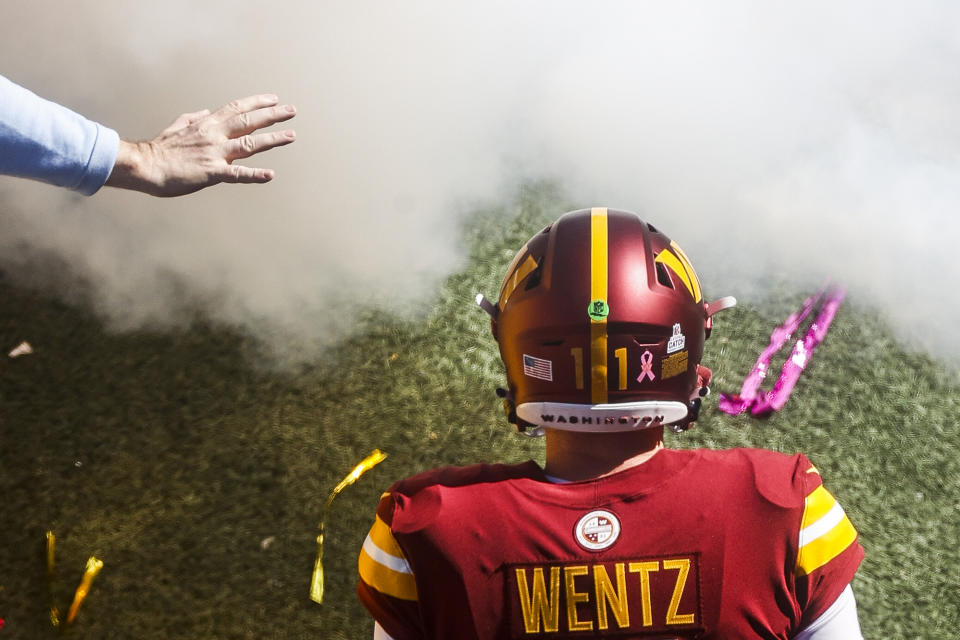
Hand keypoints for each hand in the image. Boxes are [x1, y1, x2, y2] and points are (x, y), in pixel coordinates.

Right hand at [106, 94, 295, 196]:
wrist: (144, 166)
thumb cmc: (159, 150)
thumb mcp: (176, 126)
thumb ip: (192, 117)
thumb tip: (205, 111)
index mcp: (207, 124)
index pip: (236, 108)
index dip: (257, 103)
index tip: (274, 99)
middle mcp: (214, 135)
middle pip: (249, 121)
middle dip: (272, 115)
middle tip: (292, 110)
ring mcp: (215, 153)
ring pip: (250, 144)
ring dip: (272, 140)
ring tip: (291, 136)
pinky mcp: (212, 173)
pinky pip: (237, 174)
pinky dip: (255, 175)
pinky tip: (270, 175)